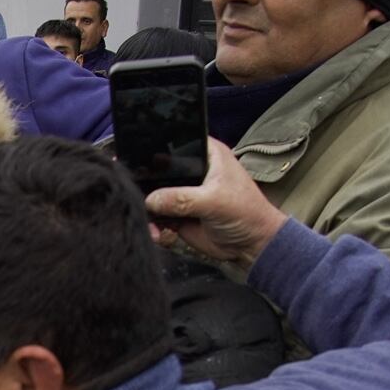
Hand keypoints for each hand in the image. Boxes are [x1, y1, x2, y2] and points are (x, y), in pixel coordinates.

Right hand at [142, 139, 289, 272]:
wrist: (251, 245)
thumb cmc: (245, 213)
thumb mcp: (213, 201)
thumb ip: (181, 199)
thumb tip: (151, 200)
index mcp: (206, 154)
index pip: (174, 144)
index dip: (155, 151)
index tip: (138, 163)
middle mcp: (192, 170)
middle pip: (159, 171)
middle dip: (147, 185)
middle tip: (140, 198)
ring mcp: (183, 192)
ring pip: (154, 196)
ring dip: (149, 210)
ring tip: (153, 223)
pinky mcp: (178, 213)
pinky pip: (157, 216)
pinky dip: (153, 224)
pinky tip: (157, 232)